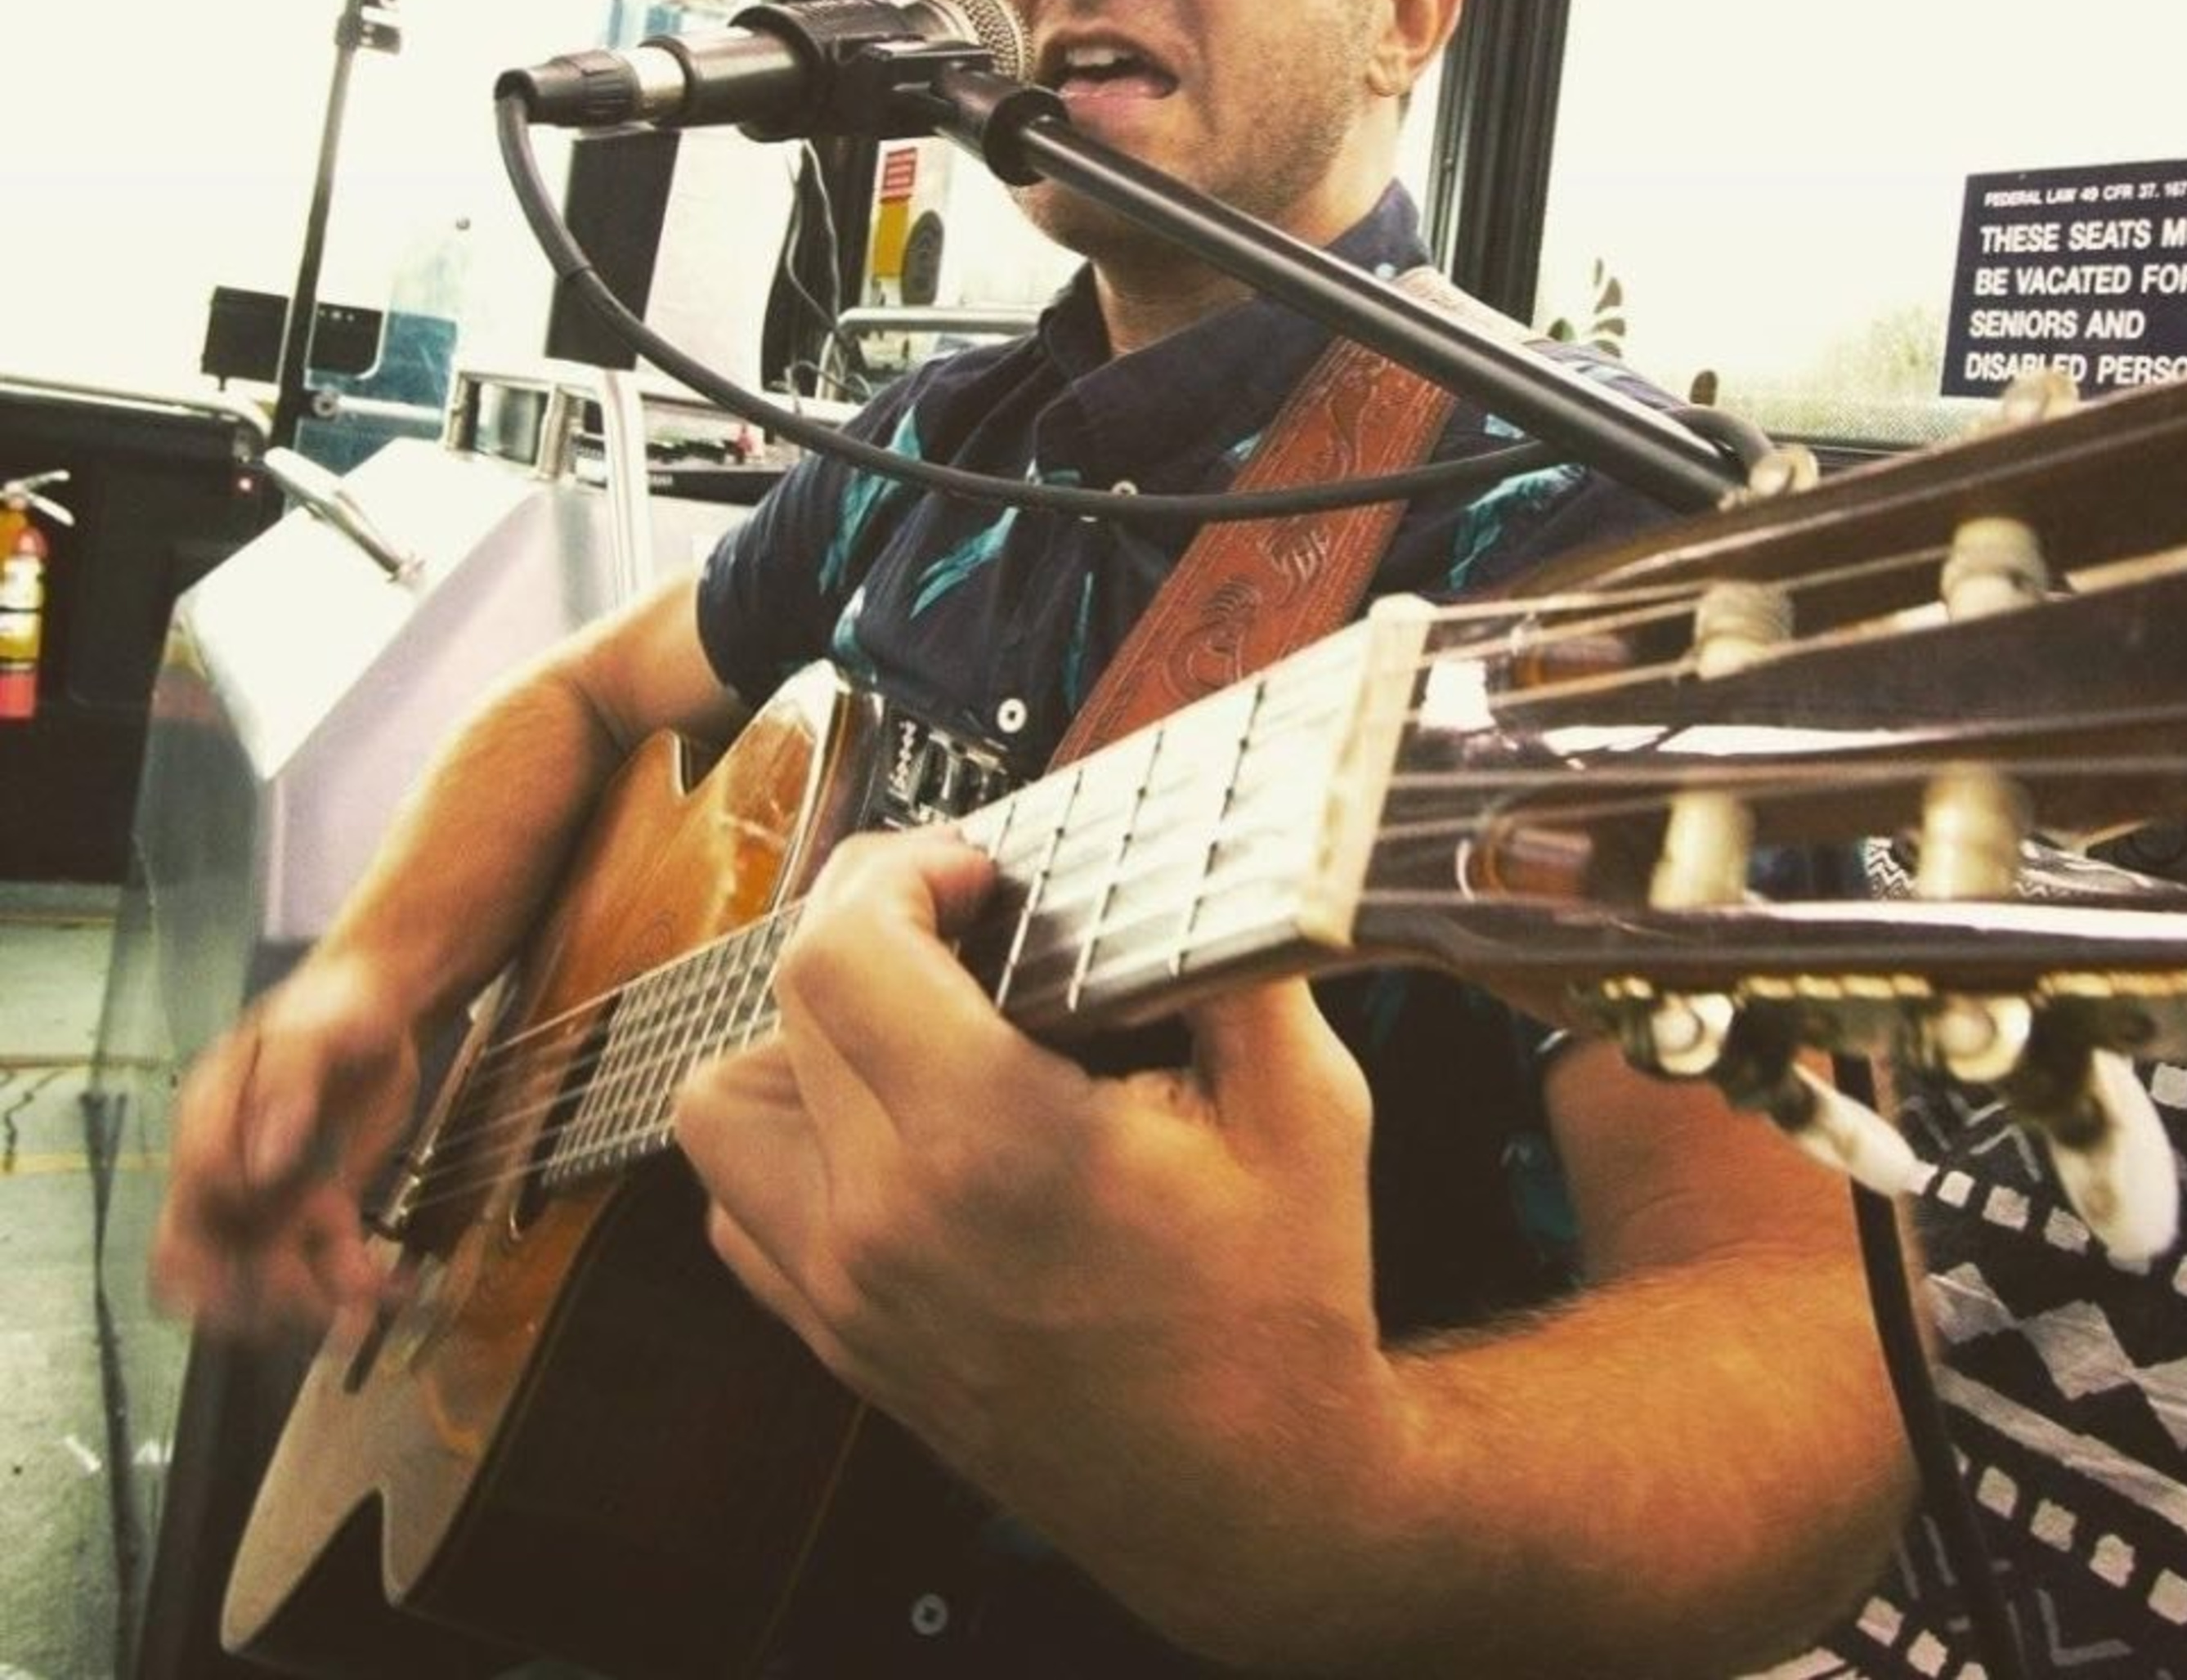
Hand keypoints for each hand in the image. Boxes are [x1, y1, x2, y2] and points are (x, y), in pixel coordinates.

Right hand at [149, 949, 421, 1339]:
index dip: (226, 1215)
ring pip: (262, 1277)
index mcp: (208, 1120)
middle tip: (306, 1304)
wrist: (373, 1009)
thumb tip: (260, 1168)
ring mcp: (267, 1196)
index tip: (280, 1207)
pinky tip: (392, 1287)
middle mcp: (227, 1170)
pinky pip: (320, 1262)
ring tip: (364, 1305)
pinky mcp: (313, 1209)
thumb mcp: (313, 1037)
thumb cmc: (333, 1013)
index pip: (192, 1192)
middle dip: (247, 1296)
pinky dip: (351, 1283)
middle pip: (204, 1259)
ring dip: (306, 1303)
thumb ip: (285, 1091)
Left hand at [673, 824, 1403, 1658]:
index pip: (842, 949)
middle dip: (868, 921)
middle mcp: (883, 1222)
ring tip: (912, 1018)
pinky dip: (786, 1139)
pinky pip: (738, 1204)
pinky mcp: (839, 1341)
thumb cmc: (1278, 1311)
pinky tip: (888, 1121)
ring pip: (722, 1106)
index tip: (976, 872)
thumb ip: (1238, 957)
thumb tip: (1198, 845)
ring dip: (799, 1034)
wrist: (1250, 1500)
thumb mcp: (1305, 1108)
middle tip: (962, 917)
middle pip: (785, 1001)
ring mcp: (846, 1293)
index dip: (899, 870)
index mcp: (987, 1147)